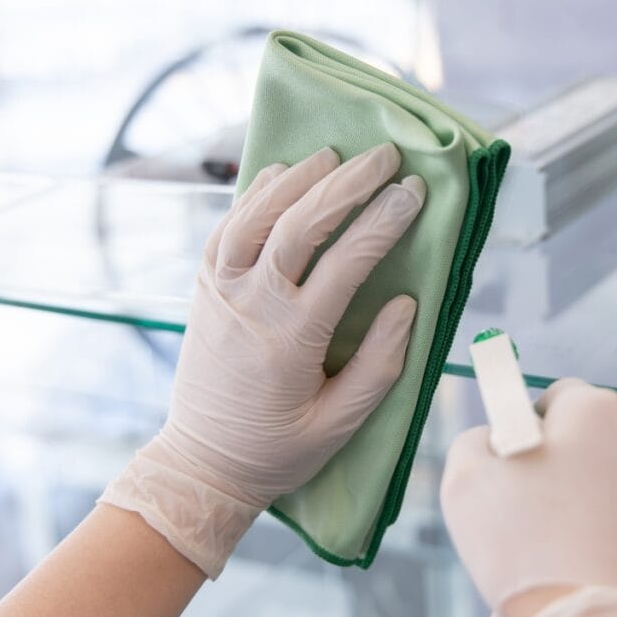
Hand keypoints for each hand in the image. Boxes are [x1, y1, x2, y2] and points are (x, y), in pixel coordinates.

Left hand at [101, 143, 425, 576]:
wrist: (201, 461)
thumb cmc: (278, 448)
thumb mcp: (339, 424)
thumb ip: (378, 365)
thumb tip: (406, 304)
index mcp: (291, 337)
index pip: (345, 262)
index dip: (384, 221)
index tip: (414, 191)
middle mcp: (250, 302)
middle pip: (300, 223)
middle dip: (347, 183)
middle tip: (384, 155)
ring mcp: (220, 290)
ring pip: (256, 215)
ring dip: (297, 178)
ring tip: (336, 154)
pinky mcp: (203, 287)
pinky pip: (227, 227)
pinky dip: (253, 194)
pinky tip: (280, 174)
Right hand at [441, 379, 616, 616]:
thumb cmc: (531, 553)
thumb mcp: (467, 483)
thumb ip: (475, 443)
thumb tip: (492, 440)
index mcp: (596, 410)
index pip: (558, 399)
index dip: (528, 434)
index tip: (513, 473)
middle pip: (594, 449)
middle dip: (562, 483)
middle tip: (529, 533)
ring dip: (590, 520)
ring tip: (556, 573)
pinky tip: (594, 586)